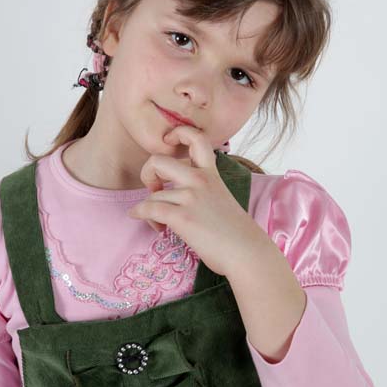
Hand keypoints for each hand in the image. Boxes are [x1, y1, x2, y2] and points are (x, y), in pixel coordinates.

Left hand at [127, 125, 263, 276]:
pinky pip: (149, 208)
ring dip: (148, 208)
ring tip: (160, 223)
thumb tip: (180, 196)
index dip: (178, 133)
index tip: (168, 141)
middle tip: (154, 188)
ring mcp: (190, 198)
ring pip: (153, 194)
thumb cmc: (237, 233)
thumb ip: (204, 189)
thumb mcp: (222, 198)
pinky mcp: (182, 217)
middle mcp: (200, 180)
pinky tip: (140, 217)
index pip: (197, 139)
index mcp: (211, 174)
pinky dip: (139, 213)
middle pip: (158, 161)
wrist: (247, 253)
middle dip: (148, 173)